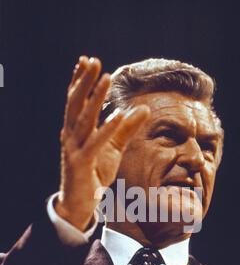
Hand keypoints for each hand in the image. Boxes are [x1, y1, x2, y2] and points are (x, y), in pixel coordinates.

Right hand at [55, 56, 149, 230]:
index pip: (75, 101)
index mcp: (75, 131)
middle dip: (84, 81)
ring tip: (104, 78)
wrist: (80, 204)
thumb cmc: (94, 174)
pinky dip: (106, 129)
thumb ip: (126, 129)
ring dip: (95, 98)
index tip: (86, 60)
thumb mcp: (113, 148)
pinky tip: (116, 115)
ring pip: (83, 119)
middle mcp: (70, 136)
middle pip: (75, 104)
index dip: (80, 80)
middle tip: (92, 61)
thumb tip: (144, 109)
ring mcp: (74, 150)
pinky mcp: (82, 164)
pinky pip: (94, 143)